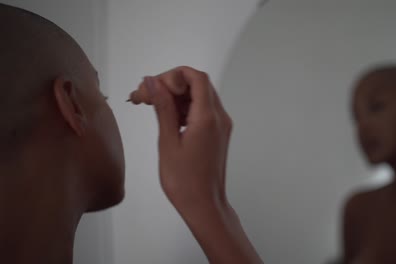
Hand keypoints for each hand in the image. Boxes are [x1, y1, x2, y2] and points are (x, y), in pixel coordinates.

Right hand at [129, 66, 232, 209]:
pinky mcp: (218, 133)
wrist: (204, 205)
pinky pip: (202, 110)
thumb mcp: (168, 141)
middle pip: (197, 84)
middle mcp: (220, 117)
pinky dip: (184, 108)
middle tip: (144, 96)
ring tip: (150, 106)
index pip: (196, 77)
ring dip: (176, 96)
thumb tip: (152, 82)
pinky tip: (166, 117)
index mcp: (208, 118)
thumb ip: (162, 107)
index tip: (154, 87)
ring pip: (199, 96)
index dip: (173, 76)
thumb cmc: (185, 181)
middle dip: (170, 85)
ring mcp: (221, 125)